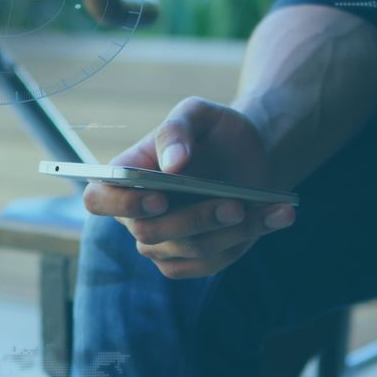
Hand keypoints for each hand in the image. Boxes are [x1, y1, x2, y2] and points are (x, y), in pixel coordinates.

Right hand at [83, 97, 296, 278]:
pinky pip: (211, 263)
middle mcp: (139, 215)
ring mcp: (167, 241)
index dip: (122, 204)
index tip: (159, 197)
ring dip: (227, 231)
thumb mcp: (197, 113)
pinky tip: (278, 216)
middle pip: (149, 234)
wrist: (252, 153)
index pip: (98, 200)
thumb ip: (177, 130)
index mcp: (125, 177)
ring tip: (261, 207)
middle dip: (193, 220)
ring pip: (187, 250)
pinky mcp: (197, 258)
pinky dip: (246, 240)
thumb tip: (171, 164)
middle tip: (232, 204)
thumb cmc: (214, 130)